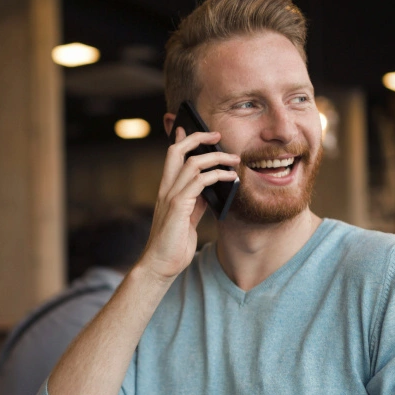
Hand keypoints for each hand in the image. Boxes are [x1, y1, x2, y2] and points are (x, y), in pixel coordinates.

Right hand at [138, 127, 239, 282]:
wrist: (160, 265)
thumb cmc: (173, 245)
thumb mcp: (187, 218)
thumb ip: (196, 201)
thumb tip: (212, 188)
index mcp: (167, 190)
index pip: (172, 157)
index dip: (182, 140)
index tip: (192, 129)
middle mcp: (166, 189)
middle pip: (177, 151)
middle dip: (196, 138)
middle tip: (216, 134)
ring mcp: (171, 196)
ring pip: (192, 163)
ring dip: (216, 157)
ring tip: (234, 159)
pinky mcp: (178, 206)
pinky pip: (200, 181)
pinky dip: (218, 176)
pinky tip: (232, 178)